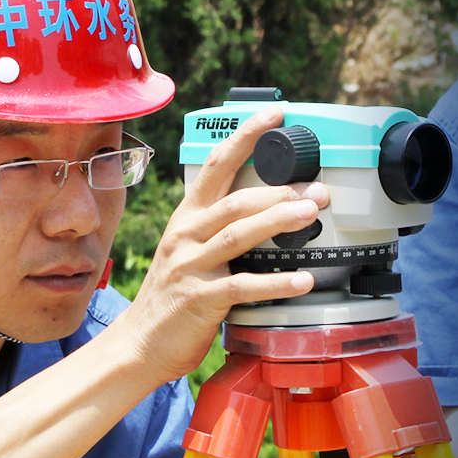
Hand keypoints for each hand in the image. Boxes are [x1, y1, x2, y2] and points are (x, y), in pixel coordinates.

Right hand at [123, 105, 328, 384]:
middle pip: (235, 200)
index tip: (275, 114)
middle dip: (279, 190)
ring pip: (238, 234)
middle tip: (318, 189)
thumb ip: (219, 230)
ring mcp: (190, 266)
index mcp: (186, 218)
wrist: (139, 343)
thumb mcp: (188, 251)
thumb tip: (272, 211)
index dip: (246, 136)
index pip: (216, 165)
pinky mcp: (199, 299)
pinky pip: (242, 285)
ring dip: (279, 221)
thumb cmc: (171, 297)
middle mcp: (186, 235)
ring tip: (312, 214)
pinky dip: (276, 283)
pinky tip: (303, 281)